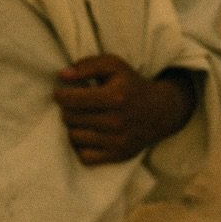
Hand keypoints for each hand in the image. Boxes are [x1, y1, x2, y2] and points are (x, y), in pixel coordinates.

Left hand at [52, 54, 196, 165]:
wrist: (160, 111)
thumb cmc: (131, 85)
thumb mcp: (114, 65)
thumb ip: (87, 65)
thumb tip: (62, 75)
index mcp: (114, 96)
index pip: (71, 100)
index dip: (60, 95)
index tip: (61, 92)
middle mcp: (115, 121)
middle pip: (70, 118)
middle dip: (67, 110)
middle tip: (73, 105)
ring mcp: (117, 141)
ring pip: (74, 137)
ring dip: (73, 127)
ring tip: (81, 118)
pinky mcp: (118, 155)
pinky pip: (85, 156)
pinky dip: (81, 146)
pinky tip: (87, 134)